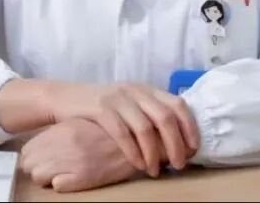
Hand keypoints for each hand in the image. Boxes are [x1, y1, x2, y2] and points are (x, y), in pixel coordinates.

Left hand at [19, 119, 137, 192]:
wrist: (137, 139)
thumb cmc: (108, 131)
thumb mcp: (80, 124)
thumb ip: (61, 132)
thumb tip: (41, 145)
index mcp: (62, 130)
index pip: (27, 149)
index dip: (33, 157)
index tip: (41, 160)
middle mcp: (63, 143)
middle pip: (29, 163)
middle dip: (36, 168)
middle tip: (51, 168)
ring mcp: (72, 160)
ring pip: (39, 176)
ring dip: (48, 177)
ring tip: (64, 173)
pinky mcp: (83, 176)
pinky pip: (57, 186)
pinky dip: (62, 185)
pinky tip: (75, 179)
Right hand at [49, 81, 199, 176]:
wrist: (65, 98)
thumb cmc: (102, 106)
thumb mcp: (129, 103)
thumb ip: (149, 113)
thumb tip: (178, 140)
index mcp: (146, 89)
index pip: (177, 104)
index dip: (189, 126)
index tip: (194, 147)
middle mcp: (135, 90)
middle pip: (165, 117)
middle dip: (176, 144)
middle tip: (179, 164)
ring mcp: (117, 98)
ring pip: (145, 127)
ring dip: (154, 153)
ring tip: (155, 170)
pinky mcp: (100, 109)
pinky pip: (122, 133)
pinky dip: (133, 151)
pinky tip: (138, 164)